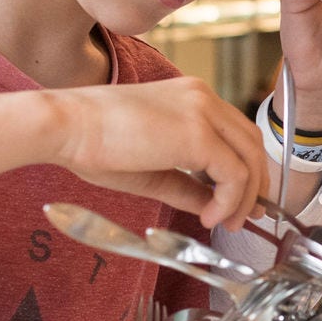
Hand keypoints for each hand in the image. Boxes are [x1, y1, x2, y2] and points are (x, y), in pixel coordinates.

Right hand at [45, 76, 268, 230]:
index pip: (236, 132)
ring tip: (226, 223)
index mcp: (192, 97)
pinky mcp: (199, 134)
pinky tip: (210, 218)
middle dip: (255, 185)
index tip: (242, 201)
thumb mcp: (152, 169)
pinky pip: (234, 174)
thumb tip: (214, 208)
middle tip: (245, 217)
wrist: (66, 126)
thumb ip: (188, 186)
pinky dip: (229, 201)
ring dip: (244, 198)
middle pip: (251, 143)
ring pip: (250, 159)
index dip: (246, 169)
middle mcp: (203, 97)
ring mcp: (203, 112)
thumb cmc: (94, 144)